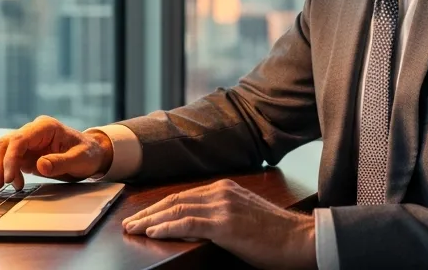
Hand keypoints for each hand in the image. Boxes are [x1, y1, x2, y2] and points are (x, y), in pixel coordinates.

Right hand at [0, 115, 111, 189]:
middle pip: (5, 143)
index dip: (10, 158)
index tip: (8, 177)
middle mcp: (33, 131)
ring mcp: (27, 142)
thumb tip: (40, 165)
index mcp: (46, 127)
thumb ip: (61, 162)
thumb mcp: (80, 159)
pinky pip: (5, 160)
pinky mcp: (25, 154)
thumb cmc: (88, 154)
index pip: (19, 139)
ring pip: (1, 150)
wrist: (92, 155)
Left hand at [122, 179, 316, 269]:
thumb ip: (220, 214)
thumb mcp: (244, 216)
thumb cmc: (275, 234)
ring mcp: (223, 207)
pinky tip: (153, 232)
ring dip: (151, 221)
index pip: (183, 196)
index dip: (159, 207)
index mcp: (225, 188)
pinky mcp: (225, 225)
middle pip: (175, 200)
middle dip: (149, 213)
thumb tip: (196, 226)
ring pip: (177, 210)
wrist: (299, 239)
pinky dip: (167, 227)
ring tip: (134, 230)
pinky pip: (188, 224)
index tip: (142, 217)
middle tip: (129, 223)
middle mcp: (221, 192)